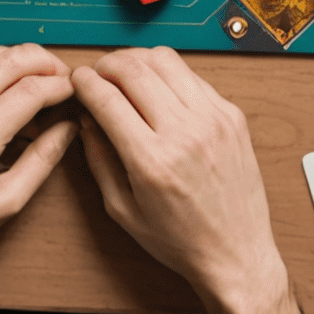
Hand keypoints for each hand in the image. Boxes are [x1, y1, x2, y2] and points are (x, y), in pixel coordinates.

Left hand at [0, 45, 75, 313]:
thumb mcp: (5, 204)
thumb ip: (42, 160)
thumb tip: (67, 127)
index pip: (29, 90)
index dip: (59, 84)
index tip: (72, 88)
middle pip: (7, 60)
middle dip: (42, 60)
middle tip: (59, 73)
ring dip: (10, 56)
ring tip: (29, 74)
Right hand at [73, 48, 311, 313]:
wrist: (237, 254)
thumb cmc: (182, 241)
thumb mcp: (124, 211)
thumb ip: (99, 160)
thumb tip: (86, 119)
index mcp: (153, 162)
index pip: (107, 99)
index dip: (84, 82)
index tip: (77, 78)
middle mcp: (185, 133)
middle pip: (133, 68)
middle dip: (106, 63)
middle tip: (98, 73)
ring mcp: (212, 119)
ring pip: (165, 59)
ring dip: (137, 59)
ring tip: (126, 74)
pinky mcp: (231, 115)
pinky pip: (192, 74)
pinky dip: (168, 72)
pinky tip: (159, 87)